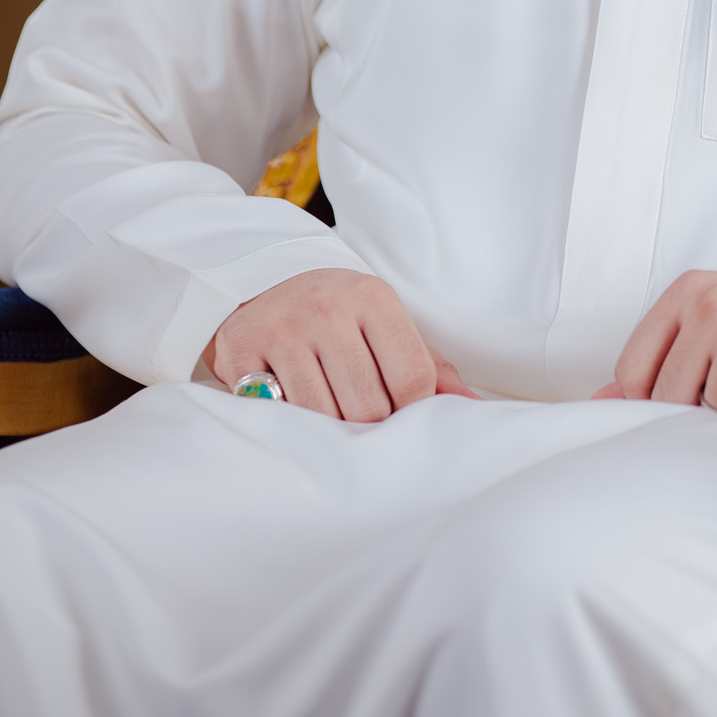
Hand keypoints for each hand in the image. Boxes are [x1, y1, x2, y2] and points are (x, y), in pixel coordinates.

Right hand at [203, 270, 476, 421]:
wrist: (261, 284)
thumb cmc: (339, 319)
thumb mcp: (384, 327)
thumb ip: (429, 368)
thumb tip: (475, 410)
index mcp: (373, 297)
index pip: (412, 379)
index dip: (411, 413)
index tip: (399, 417)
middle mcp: (327, 306)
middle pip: (368, 407)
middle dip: (369, 428)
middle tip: (360, 424)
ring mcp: (282, 327)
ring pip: (322, 417)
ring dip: (328, 432)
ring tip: (328, 419)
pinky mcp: (242, 350)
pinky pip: (277, 414)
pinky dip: (288, 424)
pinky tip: (292, 411)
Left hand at [595, 271, 716, 424]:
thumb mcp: (703, 322)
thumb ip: (653, 359)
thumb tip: (598, 401)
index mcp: (686, 292)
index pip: (633, 370)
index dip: (648, 399)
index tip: (677, 398)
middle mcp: (713, 308)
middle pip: (667, 397)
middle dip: (696, 409)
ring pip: (712, 414)